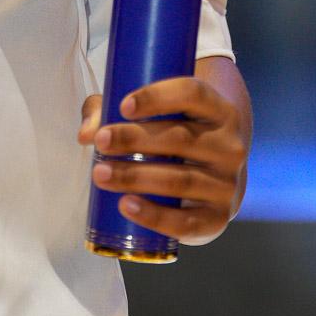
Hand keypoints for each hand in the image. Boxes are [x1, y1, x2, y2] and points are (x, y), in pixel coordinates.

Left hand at [77, 73, 248, 245]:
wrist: (215, 182)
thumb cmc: (175, 139)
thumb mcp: (155, 117)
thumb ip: (112, 114)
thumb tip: (85, 134)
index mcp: (218, 111)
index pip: (193, 93)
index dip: (158, 97)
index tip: (122, 105)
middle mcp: (230, 146)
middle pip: (181, 138)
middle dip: (135, 139)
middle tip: (100, 142)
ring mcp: (227, 185)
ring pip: (180, 180)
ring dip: (136, 177)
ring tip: (100, 174)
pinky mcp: (218, 218)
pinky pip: (187, 222)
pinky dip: (154, 216)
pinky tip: (126, 206)